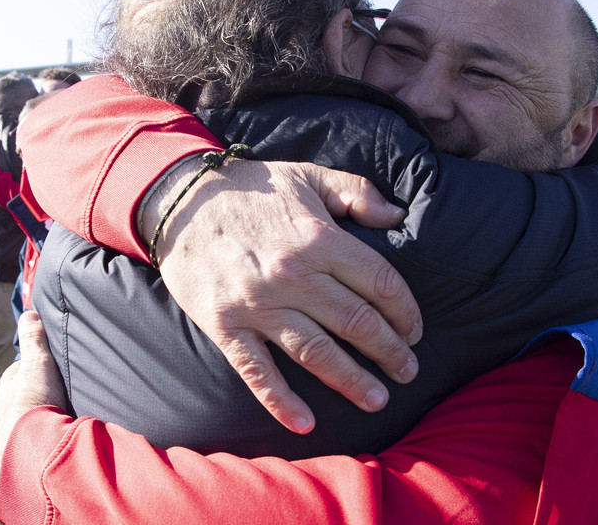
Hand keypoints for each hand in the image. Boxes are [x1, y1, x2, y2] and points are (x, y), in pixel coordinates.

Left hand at [0, 311, 66, 475]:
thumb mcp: (38, 364)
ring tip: (58, 419)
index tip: (51, 369)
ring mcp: (7, 435)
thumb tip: (29, 314)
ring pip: (24, 421)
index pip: (18, 373)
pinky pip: (29, 442)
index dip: (36, 369)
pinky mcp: (16, 455)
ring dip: (38, 419)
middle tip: (58, 395)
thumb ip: (34, 341)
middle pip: (21, 398)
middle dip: (36, 396)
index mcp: (4, 390)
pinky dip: (39, 439)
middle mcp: (1, 412)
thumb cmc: (34, 403)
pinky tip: (52, 439)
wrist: (31, 449)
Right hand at [150, 159, 422, 434]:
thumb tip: (397, 216)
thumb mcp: (309, 175)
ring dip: (352, 381)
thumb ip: (357, 193)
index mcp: (319, 239)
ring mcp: (259, 306)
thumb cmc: (253, 188)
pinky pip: (257, 371)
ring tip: (377, 398)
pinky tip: (305, 423)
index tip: (415, 330)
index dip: (406, 311)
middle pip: (356, 323)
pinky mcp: (226, 326)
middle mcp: (294, 277)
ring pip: (317, 352)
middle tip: (408, 370)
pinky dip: (281, 400)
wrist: (181, 201)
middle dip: (390, 351)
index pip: (379, 283)